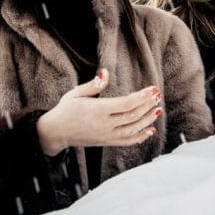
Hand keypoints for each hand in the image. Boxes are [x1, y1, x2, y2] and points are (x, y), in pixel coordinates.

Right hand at [36, 68, 162, 155]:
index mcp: (97, 110)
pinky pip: (126, 141)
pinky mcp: (106, 142)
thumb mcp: (75, 93)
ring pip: (132, 129)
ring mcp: (106, 136)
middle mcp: (103, 124)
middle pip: (132, 116)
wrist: (56, 133)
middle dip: (147, 105)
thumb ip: (93, 85)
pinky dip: (140, 137)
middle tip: (158, 96)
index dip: (142, 96)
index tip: (153, 89)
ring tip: (157, 110)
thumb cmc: (65, 109)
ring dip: (147, 120)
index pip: (126, 103)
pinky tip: (149, 131)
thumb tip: (106, 72)